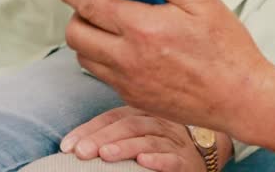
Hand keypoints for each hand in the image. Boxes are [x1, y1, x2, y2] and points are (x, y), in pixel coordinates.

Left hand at [50, 0, 271, 133]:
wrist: (240, 99)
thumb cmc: (227, 48)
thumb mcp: (203, 2)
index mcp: (144, 28)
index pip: (91, 3)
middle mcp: (128, 58)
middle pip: (77, 33)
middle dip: (77, 14)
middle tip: (93, 2)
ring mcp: (128, 83)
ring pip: (84, 57)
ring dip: (88, 38)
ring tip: (109, 24)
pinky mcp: (133, 99)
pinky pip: (103, 76)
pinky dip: (103, 58)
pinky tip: (126, 47)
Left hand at [59, 106, 224, 171]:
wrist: (207, 149)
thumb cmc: (164, 140)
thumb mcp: (140, 128)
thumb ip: (115, 129)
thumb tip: (74, 144)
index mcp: (143, 113)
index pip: (112, 117)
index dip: (89, 130)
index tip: (67, 146)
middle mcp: (158, 122)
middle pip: (129, 125)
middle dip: (102, 138)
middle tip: (82, 152)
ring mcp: (174, 140)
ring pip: (148, 140)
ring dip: (126, 147)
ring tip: (105, 155)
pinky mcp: (187, 160)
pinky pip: (173, 158)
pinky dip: (158, 160)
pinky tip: (144, 162)